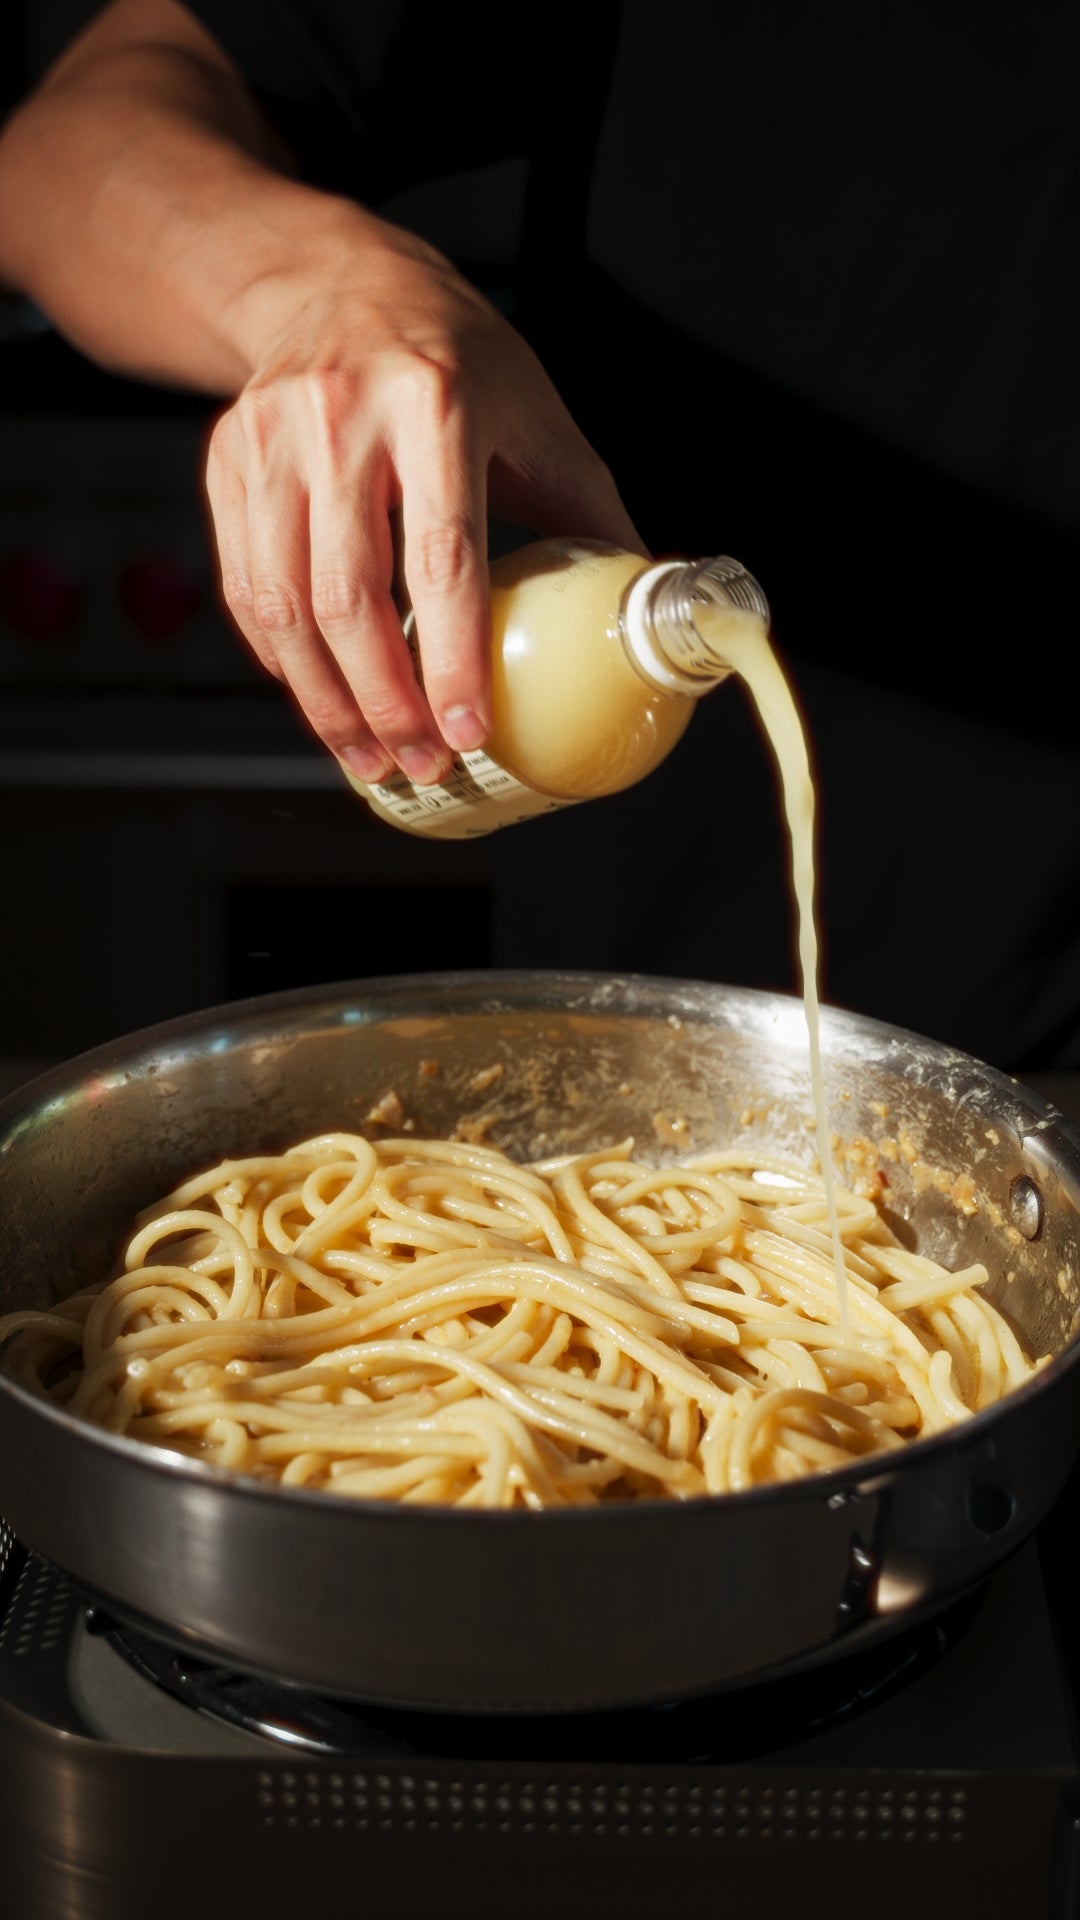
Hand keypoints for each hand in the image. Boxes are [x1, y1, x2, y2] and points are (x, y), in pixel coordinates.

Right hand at [205, 207, 642, 784]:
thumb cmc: (454, 355)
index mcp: (435, 402)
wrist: (336, 281)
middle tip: (416, 762)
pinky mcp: (227, 461)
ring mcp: (271, 439)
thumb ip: (589, 516)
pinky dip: (281, 658)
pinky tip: (319, 697)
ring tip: (368, 754)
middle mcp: (341, 418)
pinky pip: (246, 585)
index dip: (453, 657)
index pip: (440, 556)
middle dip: (382, 702)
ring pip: (284, 602)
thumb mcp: (539, 416)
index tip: (465, 730)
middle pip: (349, 595)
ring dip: (324, 700)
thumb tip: (640, 610)